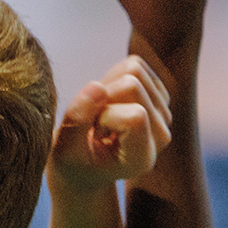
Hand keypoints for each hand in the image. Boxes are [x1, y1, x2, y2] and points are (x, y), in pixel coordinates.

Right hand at [51, 56, 173, 191]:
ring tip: (100, 113)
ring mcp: (163, 112)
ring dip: (107, 86)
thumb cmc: (74, 162)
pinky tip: (107, 103)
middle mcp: (161, 135)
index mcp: (142, 157)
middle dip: (103, 96)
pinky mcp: (158, 92)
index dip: (105, 114)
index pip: (136, 116)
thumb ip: (77, 121)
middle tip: (93, 122)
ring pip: (134, 69)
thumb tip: (97, 86)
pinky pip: (133, 63)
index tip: (93, 132)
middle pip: (133, 85)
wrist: (86, 164)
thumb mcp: (65, 150)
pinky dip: (111, 76)